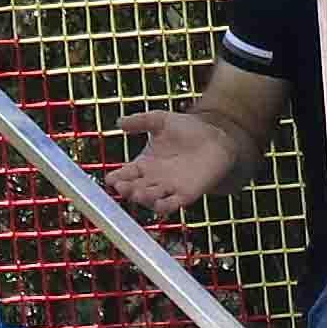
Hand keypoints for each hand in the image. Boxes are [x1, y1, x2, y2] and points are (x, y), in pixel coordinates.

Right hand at [107, 108, 240, 219]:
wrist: (215, 135)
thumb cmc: (188, 128)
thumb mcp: (160, 120)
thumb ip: (140, 121)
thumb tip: (119, 122)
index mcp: (144, 164)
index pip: (125, 174)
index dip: (117, 178)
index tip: (111, 179)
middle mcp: (154, 179)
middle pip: (135, 189)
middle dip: (127, 189)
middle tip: (123, 186)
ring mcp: (169, 188)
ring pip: (151, 199)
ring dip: (143, 198)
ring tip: (138, 193)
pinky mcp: (186, 194)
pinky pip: (172, 205)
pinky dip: (164, 207)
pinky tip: (158, 205)